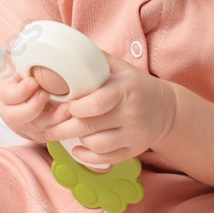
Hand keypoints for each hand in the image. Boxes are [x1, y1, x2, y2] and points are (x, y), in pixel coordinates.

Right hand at [0, 54, 69, 142]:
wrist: (32, 88)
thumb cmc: (28, 71)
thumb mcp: (20, 58)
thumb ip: (21, 46)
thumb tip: (23, 29)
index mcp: (3, 93)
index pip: (7, 96)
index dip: (20, 92)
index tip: (33, 82)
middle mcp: (11, 112)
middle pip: (18, 117)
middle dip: (33, 107)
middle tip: (46, 95)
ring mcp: (25, 126)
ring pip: (36, 129)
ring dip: (52, 120)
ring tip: (67, 108)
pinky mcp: (39, 134)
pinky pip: (49, 136)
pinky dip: (61, 128)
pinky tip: (73, 117)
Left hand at [43, 53, 175, 166]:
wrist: (166, 108)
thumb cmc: (134, 85)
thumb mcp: (120, 68)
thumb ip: (96, 61)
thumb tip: (66, 53)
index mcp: (125, 90)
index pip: (96, 103)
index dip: (75, 108)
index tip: (64, 106)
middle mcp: (131, 113)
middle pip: (89, 127)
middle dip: (62, 129)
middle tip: (48, 128)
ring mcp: (134, 134)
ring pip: (95, 144)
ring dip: (77, 139)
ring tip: (69, 133)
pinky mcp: (134, 150)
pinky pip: (106, 159)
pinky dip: (87, 157)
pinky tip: (77, 149)